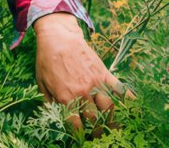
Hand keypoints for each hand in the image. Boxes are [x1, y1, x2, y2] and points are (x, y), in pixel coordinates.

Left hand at [34, 13, 135, 137]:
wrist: (58, 38)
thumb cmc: (47, 60)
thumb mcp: (41, 82)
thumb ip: (48, 101)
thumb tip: (54, 115)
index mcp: (65, 96)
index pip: (76, 123)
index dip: (80, 133)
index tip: (82, 136)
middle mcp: (82, 92)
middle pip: (95, 119)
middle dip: (97, 130)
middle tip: (98, 134)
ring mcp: (95, 83)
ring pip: (109, 108)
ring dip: (112, 119)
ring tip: (112, 126)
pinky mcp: (104, 73)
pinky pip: (119, 88)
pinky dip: (128, 98)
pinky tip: (132, 106)